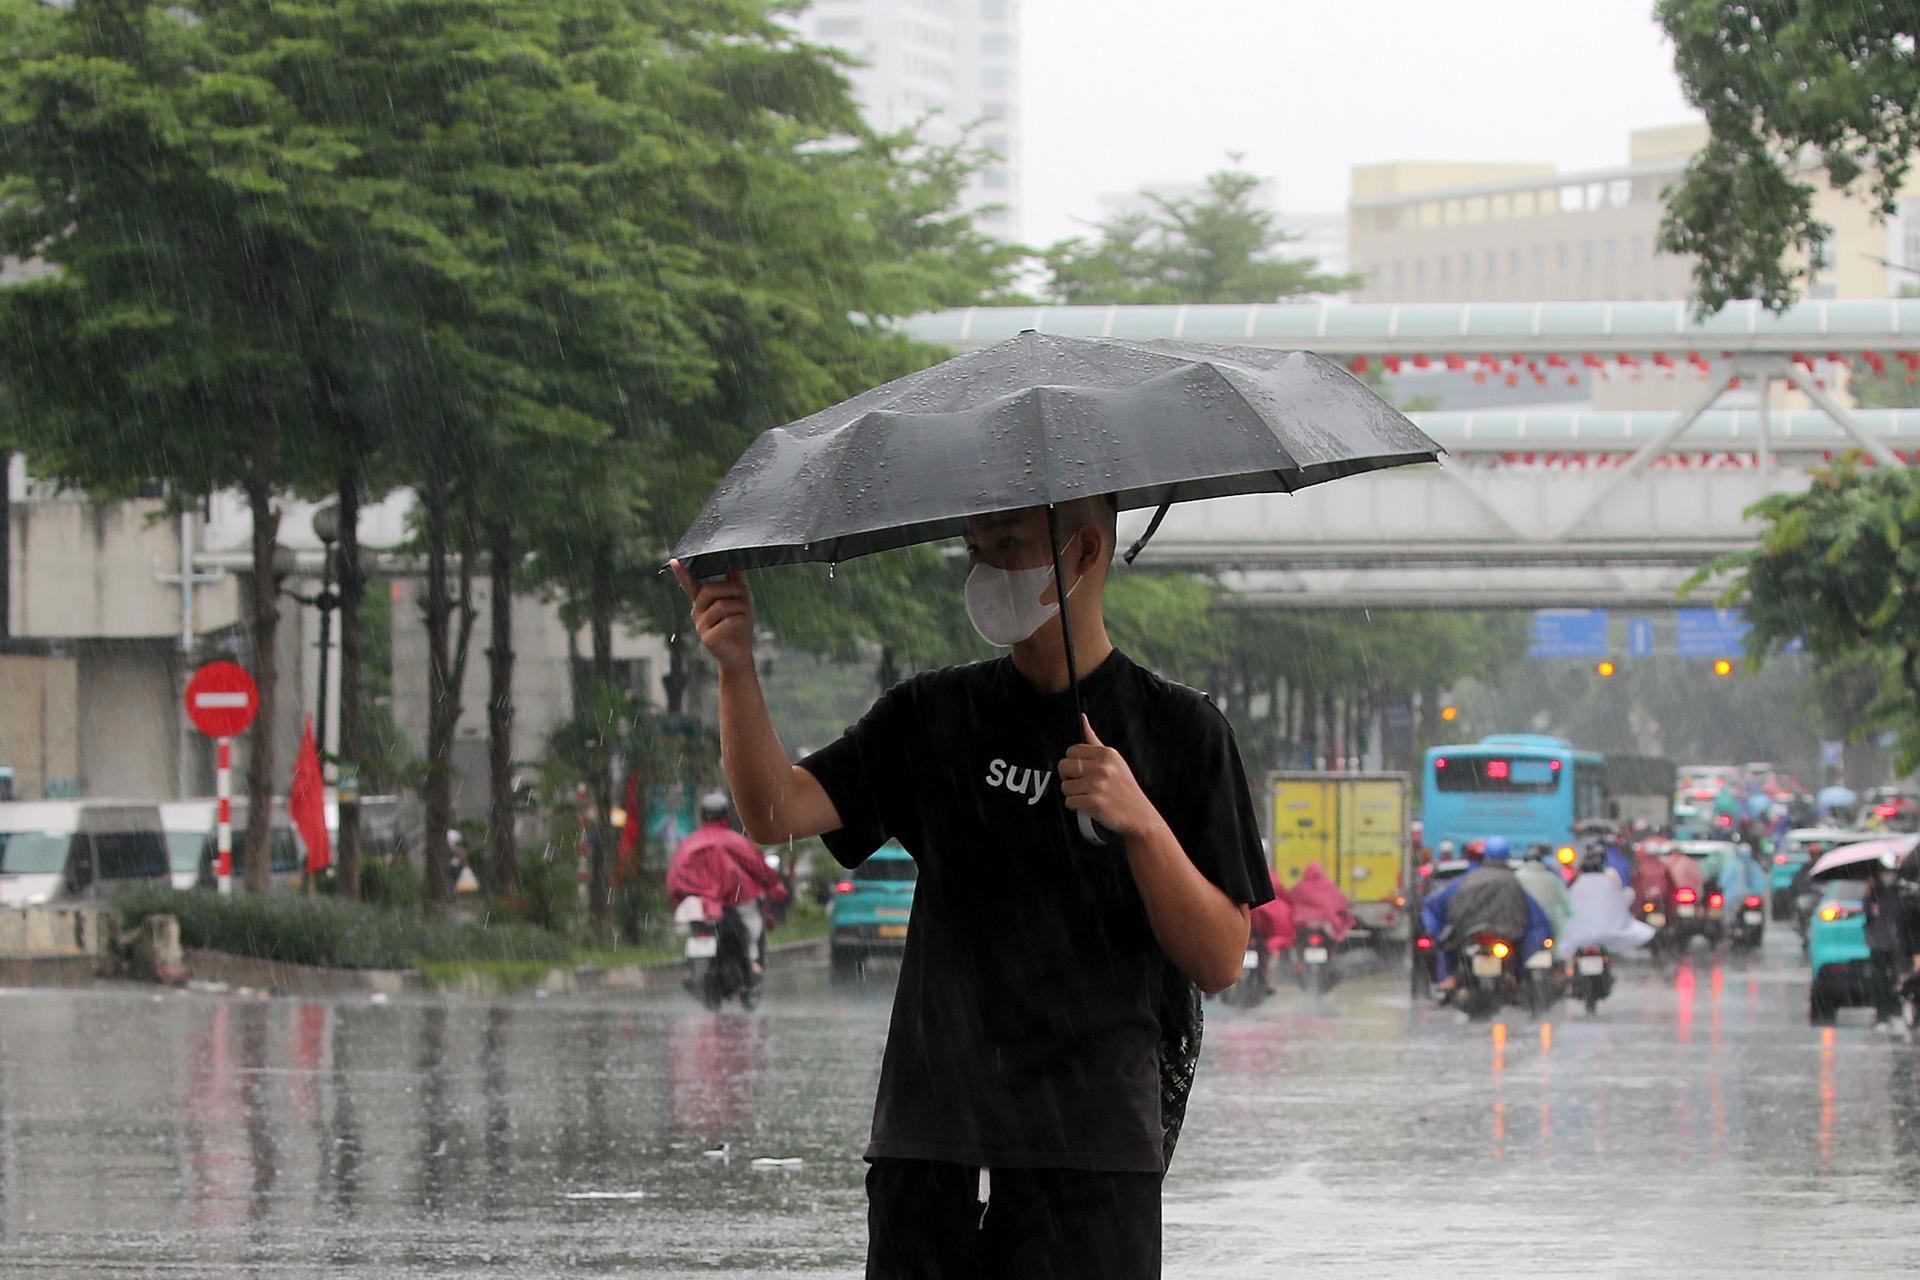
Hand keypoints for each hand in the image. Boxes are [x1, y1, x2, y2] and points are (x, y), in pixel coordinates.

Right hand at [670, 559, 755, 675]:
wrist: (740, 655)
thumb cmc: (739, 628)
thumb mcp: (741, 603)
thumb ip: (736, 585)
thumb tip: (735, 566)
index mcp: (703, 603)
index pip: (690, 585)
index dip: (682, 573)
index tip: (674, 560)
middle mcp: (697, 612)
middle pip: (709, 590)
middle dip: (730, 589)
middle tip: (744, 595)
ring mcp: (700, 626)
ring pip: (721, 604)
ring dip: (740, 606)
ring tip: (746, 614)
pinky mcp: (708, 638)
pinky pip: (727, 621)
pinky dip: (740, 619)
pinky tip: (742, 624)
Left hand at [1059, 715, 1162, 839]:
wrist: (1139, 815)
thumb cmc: (1125, 788)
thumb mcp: (1114, 761)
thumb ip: (1094, 741)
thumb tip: (1082, 719)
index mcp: (1106, 754)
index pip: (1071, 751)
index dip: (1072, 762)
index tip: (1080, 770)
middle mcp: (1102, 767)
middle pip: (1064, 766)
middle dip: (1069, 777)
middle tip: (1081, 784)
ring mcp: (1098, 785)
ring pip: (1065, 786)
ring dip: (1073, 794)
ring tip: (1088, 795)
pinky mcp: (1094, 802)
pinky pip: (1069, 802)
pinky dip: (1076, 806)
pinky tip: (1089, 805)